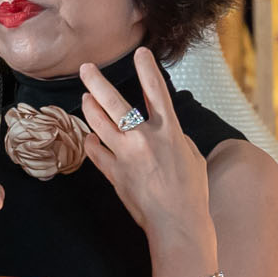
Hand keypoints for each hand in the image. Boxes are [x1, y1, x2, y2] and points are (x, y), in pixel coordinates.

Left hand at [80, 47, 211, 244]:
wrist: (178, 224)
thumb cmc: (192, 191)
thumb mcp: (192, 156)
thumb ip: (174, 136)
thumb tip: (163, 129)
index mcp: (169, 132)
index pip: (156, 91)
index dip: (147, 69)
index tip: (140, 52)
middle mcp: (144, 139)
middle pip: (114, 102)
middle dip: (96, 82)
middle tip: (85, 68)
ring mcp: (126, 156)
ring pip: (98, 123)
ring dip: (89, 108)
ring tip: (85, 98)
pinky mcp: (113, 173)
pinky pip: (95, 152)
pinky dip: (92, 142)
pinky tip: (91, 137)